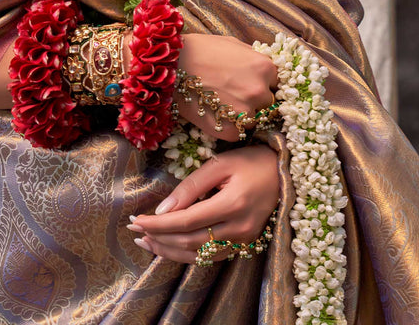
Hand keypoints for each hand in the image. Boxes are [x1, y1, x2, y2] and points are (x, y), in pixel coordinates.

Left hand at [128, 144, 278, 262]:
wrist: (284, 174)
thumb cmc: (251, 161)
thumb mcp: (220, 163)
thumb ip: (191, 186)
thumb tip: (163, 209)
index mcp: (233, 204)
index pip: (186, 221)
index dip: (158, 224)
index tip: (136, 220)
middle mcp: (239, 229)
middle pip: (190, 242)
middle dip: (159, 238)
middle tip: (134, 229)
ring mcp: (243, 240)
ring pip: (198, 254)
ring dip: (169, 250)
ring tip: (145, 242)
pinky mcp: (244, 245)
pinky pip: (210, 256)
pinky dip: (186, 254)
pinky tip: (170, 247)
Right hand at [176, 34, 277, 139]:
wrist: (171, 66)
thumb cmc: (201, 50)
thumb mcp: (234, 45)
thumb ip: (255, 59)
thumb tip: (266, 70)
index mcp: (266, 67)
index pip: (277, 83)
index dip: (265, 84)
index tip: (253, 84)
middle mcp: (260, 91)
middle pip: (268, 103)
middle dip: (256, 100)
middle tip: (235, 94)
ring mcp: (246, 113)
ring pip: (254, 119)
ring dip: (244, 115)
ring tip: (222, 104)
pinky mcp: (230, 131)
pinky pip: (238, 132)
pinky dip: (229, 126)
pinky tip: (214, 112)